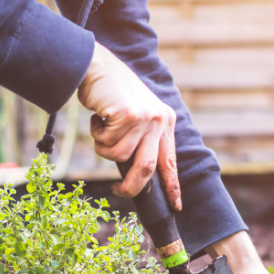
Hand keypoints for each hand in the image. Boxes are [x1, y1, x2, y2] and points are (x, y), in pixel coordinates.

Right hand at [78, 43, 180, 209]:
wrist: (97, 67)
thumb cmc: (112, 95)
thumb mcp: (135, 116)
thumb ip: (141, 140)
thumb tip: (137, 175)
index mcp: (166, 122)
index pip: (170, 161)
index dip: (172, 186)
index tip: (176, 206)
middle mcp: (160, 120)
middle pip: (147, 169)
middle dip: (131, 187)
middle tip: (118, 191)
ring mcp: (145, 118)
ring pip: (119, 156)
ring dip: (103, 147)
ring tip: (102, 127)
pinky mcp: (128, 116)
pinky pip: (107, 143)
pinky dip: (96, 134)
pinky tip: (98, 117)